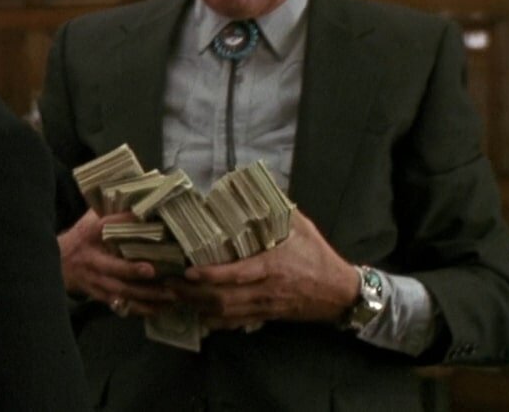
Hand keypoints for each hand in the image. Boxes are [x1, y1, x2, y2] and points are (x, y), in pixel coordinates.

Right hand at [59, 209, 173, 315]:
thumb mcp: (90, 220)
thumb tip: (141, 199)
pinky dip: (140, 308)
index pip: (104, 226)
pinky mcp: (100, 295)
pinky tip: (159, 308)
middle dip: (131, 270)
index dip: (121, 223)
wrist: (59, 263)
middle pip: (112, 267)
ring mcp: (95, 280)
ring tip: (170, 294)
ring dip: (145, 294)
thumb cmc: (83, 237)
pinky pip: (121, 304)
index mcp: (91, 234)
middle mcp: (92, 259)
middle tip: (153, 270)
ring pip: (120, 290)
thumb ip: (111, 212)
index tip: (142, 218)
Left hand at [168, 210, 359, 329]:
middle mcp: (265, 289)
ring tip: (175, 297)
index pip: (238, 274)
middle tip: (169, 284)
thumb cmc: (317, 255)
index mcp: (273, 265)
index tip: (189, 271)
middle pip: (224, 298)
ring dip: (198, 307)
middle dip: (193, 294)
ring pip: (226, 313)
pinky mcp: (265, 316)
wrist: (339, 292)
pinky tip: (197, 314)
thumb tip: (250, 185)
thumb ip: (274, 208)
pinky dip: (215, 321)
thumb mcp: (300, 226)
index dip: (212, 275)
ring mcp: (264, 305)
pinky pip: (236, 323)